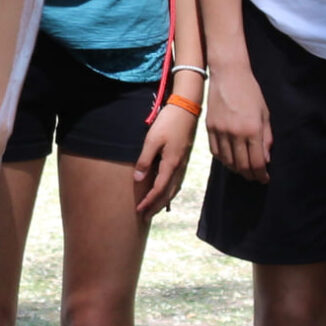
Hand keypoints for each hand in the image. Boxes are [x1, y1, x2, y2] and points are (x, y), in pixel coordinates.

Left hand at [133, 100, 199, 216]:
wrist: (187, 109)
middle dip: (156, 206)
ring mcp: (183, 164)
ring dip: (163, 201)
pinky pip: (177, 181)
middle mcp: (179, 168)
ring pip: (174, 189)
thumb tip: (138, 180)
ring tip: (154, 209)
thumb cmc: (168, 122)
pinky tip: (167, 192)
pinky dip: (170, 191)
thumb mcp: (152, 140)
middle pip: (168, 194)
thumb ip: (145, 160)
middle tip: (145, 216)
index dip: (148, 202)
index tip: (139, 210)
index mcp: (171, 164)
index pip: (159, 190)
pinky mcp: (184, 159)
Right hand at [206, 68, 272, 182]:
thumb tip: (265, 160)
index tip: (264, 178)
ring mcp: (220, 131)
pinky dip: (224, 160)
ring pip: (227, 161)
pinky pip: (216, 152)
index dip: (261, 175)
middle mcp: (235, 133)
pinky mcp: (210, 128)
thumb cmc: (250, 92)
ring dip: (237, 169)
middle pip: (241, 165)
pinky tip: (230, 160)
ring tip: (244, 170)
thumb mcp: (264, 114)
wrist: (228, 75)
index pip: (256, 162)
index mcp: (252, 129)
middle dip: (250, 175)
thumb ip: (266, 138)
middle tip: (255, 177)